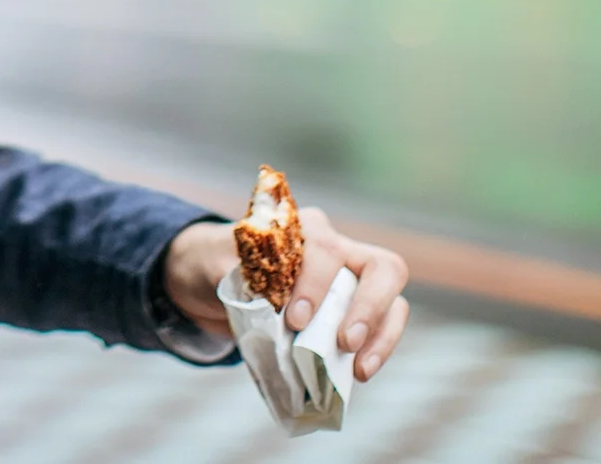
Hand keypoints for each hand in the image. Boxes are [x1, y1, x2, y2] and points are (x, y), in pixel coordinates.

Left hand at [161, 207, 410, 381]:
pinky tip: (359, 372)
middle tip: (345, 342)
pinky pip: (383, 324)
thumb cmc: (215, 263)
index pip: (325, 250)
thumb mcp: (214, 264)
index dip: (315, 285)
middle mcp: (337, 246)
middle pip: (381, 266)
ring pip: (392, 297)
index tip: (296, 319)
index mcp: (303, 228)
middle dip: (368, 307)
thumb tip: (266, 306)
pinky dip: (377, 348)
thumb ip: (239, 279)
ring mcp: (351, 278)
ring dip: (381, 334)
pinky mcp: (354, 309)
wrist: (208, 278)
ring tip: (360, 369)